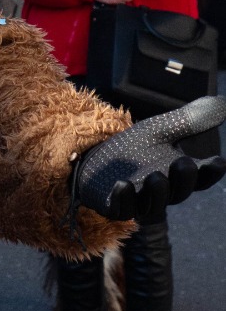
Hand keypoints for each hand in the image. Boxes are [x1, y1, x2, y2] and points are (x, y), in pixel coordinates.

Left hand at [74, 96, 225, 221]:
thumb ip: (190, 120)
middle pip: (179, 192)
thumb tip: (223, 102)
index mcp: (178, 174)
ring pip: (154, 204)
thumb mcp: (161, 129)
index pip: (201, 177)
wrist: (96, 160)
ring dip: (157, 191)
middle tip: (185, 163)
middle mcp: (163, 191)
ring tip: (156, 176)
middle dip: (183, 179)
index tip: (218, 161)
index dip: (211, 172)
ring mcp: (139, 201)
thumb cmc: (136, 147)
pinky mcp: (116, 206)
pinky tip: (122, 185)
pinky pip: (122, 208)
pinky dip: (123, 198)